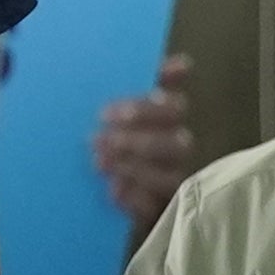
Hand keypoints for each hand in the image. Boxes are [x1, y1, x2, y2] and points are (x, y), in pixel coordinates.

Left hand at [94, 59, 199, 237]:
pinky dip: (134, 199)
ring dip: (135, 169)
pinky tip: (112, 192)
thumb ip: (149, 80)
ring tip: (100, 163)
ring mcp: (172, 182)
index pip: (174, 108)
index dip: (146, 110)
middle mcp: (176, 150)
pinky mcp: (159, 211)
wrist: (91, 176)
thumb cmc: (112, 130)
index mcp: (168, 118)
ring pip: (169, 177)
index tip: (107, 113)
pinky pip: (154, 208)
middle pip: (175, 144)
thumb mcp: (122, 104)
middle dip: (138, 141)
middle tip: (99, 139)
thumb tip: (183, 63)